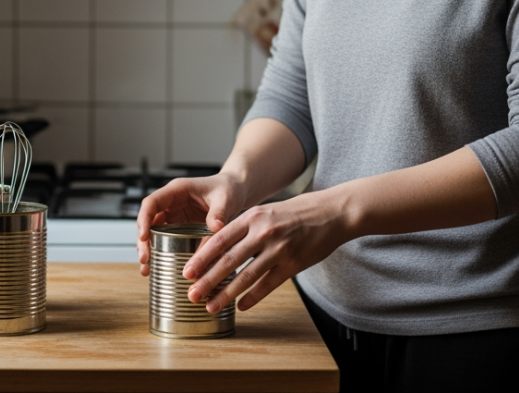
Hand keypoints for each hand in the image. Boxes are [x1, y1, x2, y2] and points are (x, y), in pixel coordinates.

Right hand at [136, 173, 247, 276]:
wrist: (236, 192)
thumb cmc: (228, 189)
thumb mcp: (225, 199)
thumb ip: (219, 213)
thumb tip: (215, 228)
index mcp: (177, 190)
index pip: (152, 203)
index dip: (144, 219)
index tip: (143, 238)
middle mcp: (171, 203)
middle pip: (148, 221)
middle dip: (143, 241)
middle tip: (145, 260)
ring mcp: (174, 216)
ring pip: (153, 232)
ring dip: (148, 250)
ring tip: (146, 269)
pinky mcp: (180, 228)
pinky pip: (165, 240)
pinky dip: (160, 253)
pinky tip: (157, 268)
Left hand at [183, 189, 352, 312]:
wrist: (332, 212)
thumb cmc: (296, 212)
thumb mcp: (266, 211)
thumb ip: (244, 227)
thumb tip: (217, 247)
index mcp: (253, 217)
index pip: (220, 239)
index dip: (201, 258)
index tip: (187, 272)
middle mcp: (263, 232)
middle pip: (228, 260)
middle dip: (207, 280)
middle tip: (191, 294)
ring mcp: (279, 249)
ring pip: (246, 276)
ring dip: (226, 294)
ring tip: (211, 306)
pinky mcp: (293, 264)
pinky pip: (268, 284)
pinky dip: (252, 297)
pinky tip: (241, 307)